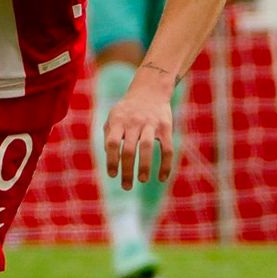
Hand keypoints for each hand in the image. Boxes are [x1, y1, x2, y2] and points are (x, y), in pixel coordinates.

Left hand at [104, 72, 173, 189]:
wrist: (150, 90)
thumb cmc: (127, 109)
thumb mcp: (113, 118)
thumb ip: (109, 135)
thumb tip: (109, 156)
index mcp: (118, 121)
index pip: (112, 143)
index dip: (112, 160)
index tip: (112, 175)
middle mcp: (134, 123)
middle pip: (129, 149)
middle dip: (127, 170)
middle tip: (126, 186)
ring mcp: (151, 124)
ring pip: (147, 147)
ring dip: (144, 166)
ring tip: (141, 180)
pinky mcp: (166, 127)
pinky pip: (168, 148)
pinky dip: (165, 164)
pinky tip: (162, 178)